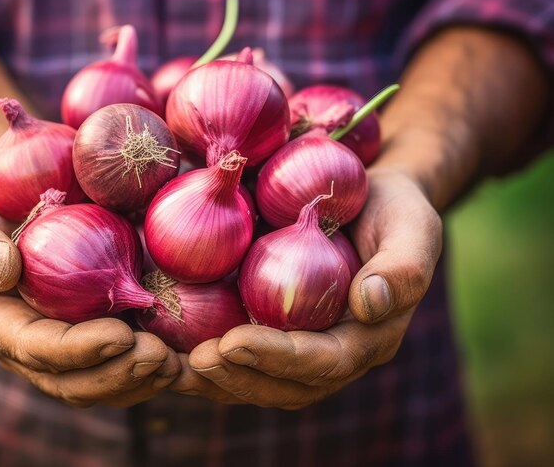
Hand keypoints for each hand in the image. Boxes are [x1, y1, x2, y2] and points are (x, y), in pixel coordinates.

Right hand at [0, 165, 179, 406]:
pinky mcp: (96, 328)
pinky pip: (122, 361)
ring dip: (141, 379)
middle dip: (118, 376)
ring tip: (177, 364)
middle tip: (162, 359)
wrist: (17, 194)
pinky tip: (183, 352)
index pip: (38, 349)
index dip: (79, 351)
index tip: (122, 335)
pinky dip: (150, 364)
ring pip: (102, 382)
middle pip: (74, 382)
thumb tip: (1, 269)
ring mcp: (66, 341)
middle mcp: (32, 343)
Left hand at [170, 168, 441, 408]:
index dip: (279, 358)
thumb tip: (369, 304)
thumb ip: (402, 267)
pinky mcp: (276, 325)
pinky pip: (241, 352)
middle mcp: (334, 350)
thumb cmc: (395, 208)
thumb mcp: (412, 226)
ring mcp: (303, 341)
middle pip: (285, 385)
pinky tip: (170, 344)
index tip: (233, 342)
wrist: (373, 198)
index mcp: (368, 337)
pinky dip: (205, 355)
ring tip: (174, 363)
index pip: (324, 362)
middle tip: (195, 361)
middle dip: (239, 378)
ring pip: (258, 379)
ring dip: (216, 378)